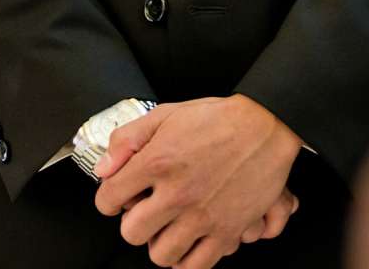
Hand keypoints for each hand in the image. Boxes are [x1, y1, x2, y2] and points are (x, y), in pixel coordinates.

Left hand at [96, 96, 303, 267]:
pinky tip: (186, 244)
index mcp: (157, 162)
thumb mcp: (163, 115)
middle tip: (144, 212)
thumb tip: (104, 169)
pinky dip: (187, 260)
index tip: (116, 198)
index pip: (110, 198)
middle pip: (132, 233)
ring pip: (162, 255)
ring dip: (159, 243)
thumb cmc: (216, 120)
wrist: (264, 128)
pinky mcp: (227, 231)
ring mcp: (203, 216)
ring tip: (165, 228)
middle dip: (133, 223)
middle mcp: (178, 194)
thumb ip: (127, 140)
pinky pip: (197, 266)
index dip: (108, 199)